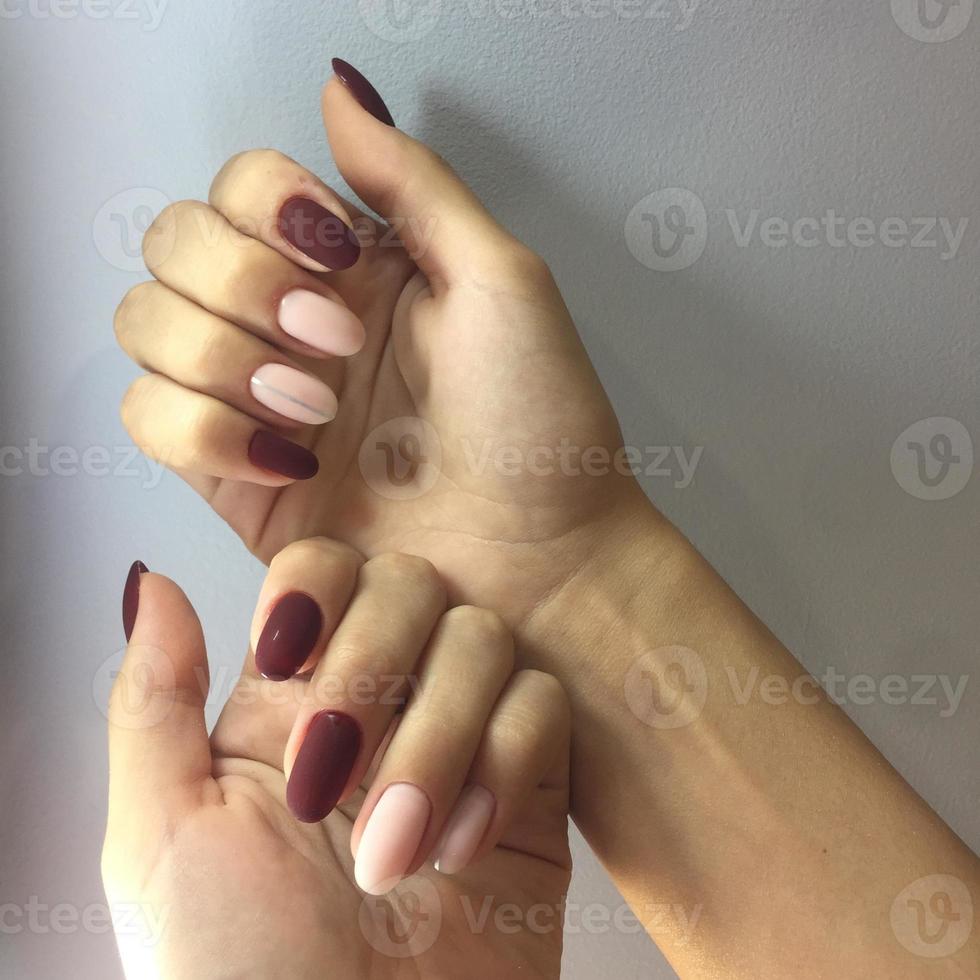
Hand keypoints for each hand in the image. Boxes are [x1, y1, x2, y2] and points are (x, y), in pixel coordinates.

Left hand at [103, 539, 570, 979]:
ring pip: (484, 640)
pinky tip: (463, 849)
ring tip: (398, 852)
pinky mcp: (529, 789)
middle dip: (378, 670)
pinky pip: (543, 710)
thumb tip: (155, 585)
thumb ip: (153, 703)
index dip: (318, 590)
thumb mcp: (163, 840)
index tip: (291, 656)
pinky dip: (504, 770)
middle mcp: (379, 706)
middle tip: (336, 775)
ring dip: (440, 739)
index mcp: (287, 703)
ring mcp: (458, 741)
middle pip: (413, 587)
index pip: (322, 572)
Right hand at [113, 60, 651, 631]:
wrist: (541, 555)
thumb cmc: (541, 422)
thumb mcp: (499, 279)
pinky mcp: (235, 476)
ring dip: (221, 357)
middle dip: (244, 287)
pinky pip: (150, 418)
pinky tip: (288, 457)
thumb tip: (337, 90)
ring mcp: (257, 398)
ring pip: (146, 326)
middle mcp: (291, 321)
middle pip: (173, 246)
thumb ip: (412, 182)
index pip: (237, 187)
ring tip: (318, 410)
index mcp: (350, 266)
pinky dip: (202, 428)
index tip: (339, 259)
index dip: (266, 209)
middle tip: (337, 346)